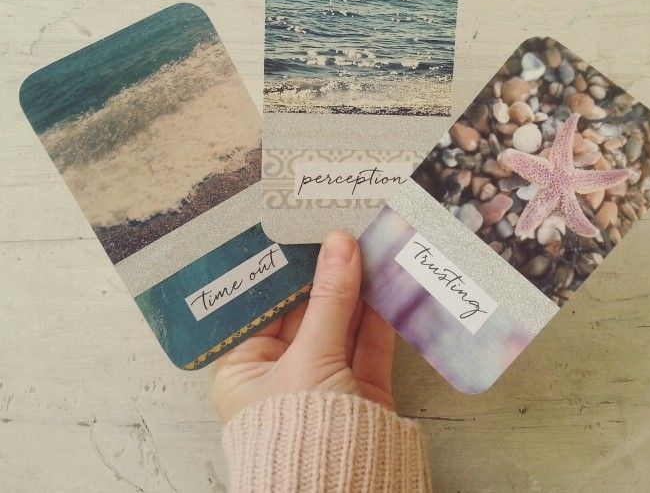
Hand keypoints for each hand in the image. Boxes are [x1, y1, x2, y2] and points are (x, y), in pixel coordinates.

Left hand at [212, 231, 394, 423]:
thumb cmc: (300, 433)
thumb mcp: (310, 358)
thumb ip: (330, 299)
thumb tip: (340, 244)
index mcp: (246, 369)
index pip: (267, 308)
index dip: (287, 271)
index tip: (304, 236)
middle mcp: (283, 374)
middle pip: (307, 312)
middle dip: (327, 275)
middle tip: (342, 233)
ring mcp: (325, 383)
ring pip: (342, 325)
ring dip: (358, 290)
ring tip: (370, 247)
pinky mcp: (361, 392)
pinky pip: (369, 345)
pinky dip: (380, 315)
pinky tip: (386, 282)